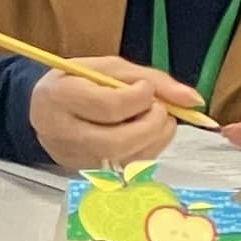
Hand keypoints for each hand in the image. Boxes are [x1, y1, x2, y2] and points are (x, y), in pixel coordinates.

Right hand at [27, 55, 203, 168]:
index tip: (144, 88)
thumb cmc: (78, 82)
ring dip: (155, 138)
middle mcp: (62, 133)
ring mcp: (73, 157)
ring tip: (155, 119)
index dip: (140, 97)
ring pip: (125, 158)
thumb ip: (154, 80)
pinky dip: (147, 149)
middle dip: (152, 124)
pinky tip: (144, 133)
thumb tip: (195, 100)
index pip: (110, 106)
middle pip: (117, 141)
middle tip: (160, 109)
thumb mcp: (111, 68)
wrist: (45, 108)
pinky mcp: (85, 171)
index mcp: (61, 97)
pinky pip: (127, 167)